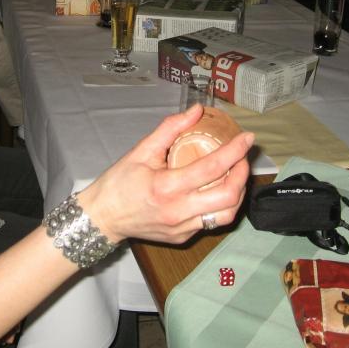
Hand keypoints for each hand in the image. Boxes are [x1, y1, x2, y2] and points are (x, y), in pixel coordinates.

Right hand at [77, 106, 251, 243]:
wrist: (102, 217)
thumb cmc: (118, 182)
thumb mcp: (141, 151)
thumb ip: (170, 129)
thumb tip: (196, 110)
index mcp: (167, 186)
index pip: (212, 167)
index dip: (235, 151)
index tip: (247, 138)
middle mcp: (179, 210)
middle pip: (228, 196)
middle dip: (242, 174)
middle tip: (242, 158)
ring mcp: (182, 228)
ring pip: (226, 215)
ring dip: (238, 194)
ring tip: (235, 176)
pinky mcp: (182, 237)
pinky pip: (211, 222)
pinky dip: (221, 205)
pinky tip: (217, 191)